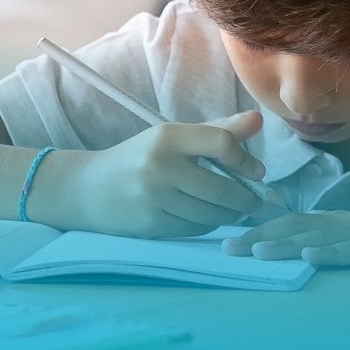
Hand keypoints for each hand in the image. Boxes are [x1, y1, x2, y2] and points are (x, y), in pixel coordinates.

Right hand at [36, 111, 267, 236]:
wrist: (90, 188)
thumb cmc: (142, 158)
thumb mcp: (175, 137)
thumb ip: (219, 130)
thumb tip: (259, 120)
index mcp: (168, 136)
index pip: (221, 143)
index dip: (245, 160)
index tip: (257, 172)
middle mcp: (160, 165)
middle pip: (223, 188)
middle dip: (246, 199)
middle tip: (256, 202)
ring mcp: (154, 197)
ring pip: (211, 213)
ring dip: (230, 215)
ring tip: (236, 211)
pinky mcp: (150, 223)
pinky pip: (195, 229)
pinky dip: (208, 225)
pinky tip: (208, 217)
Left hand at [221, 186, 349, 266]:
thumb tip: (326, 254)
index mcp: (347, 225)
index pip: (298, 225)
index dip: (264, 230)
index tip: (233, 239)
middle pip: (298, 227)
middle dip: (260, 236)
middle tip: (224, 248)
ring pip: (321, 237)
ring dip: (285, 244)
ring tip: (254, 251)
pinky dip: (333, 251)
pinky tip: (310, 255)